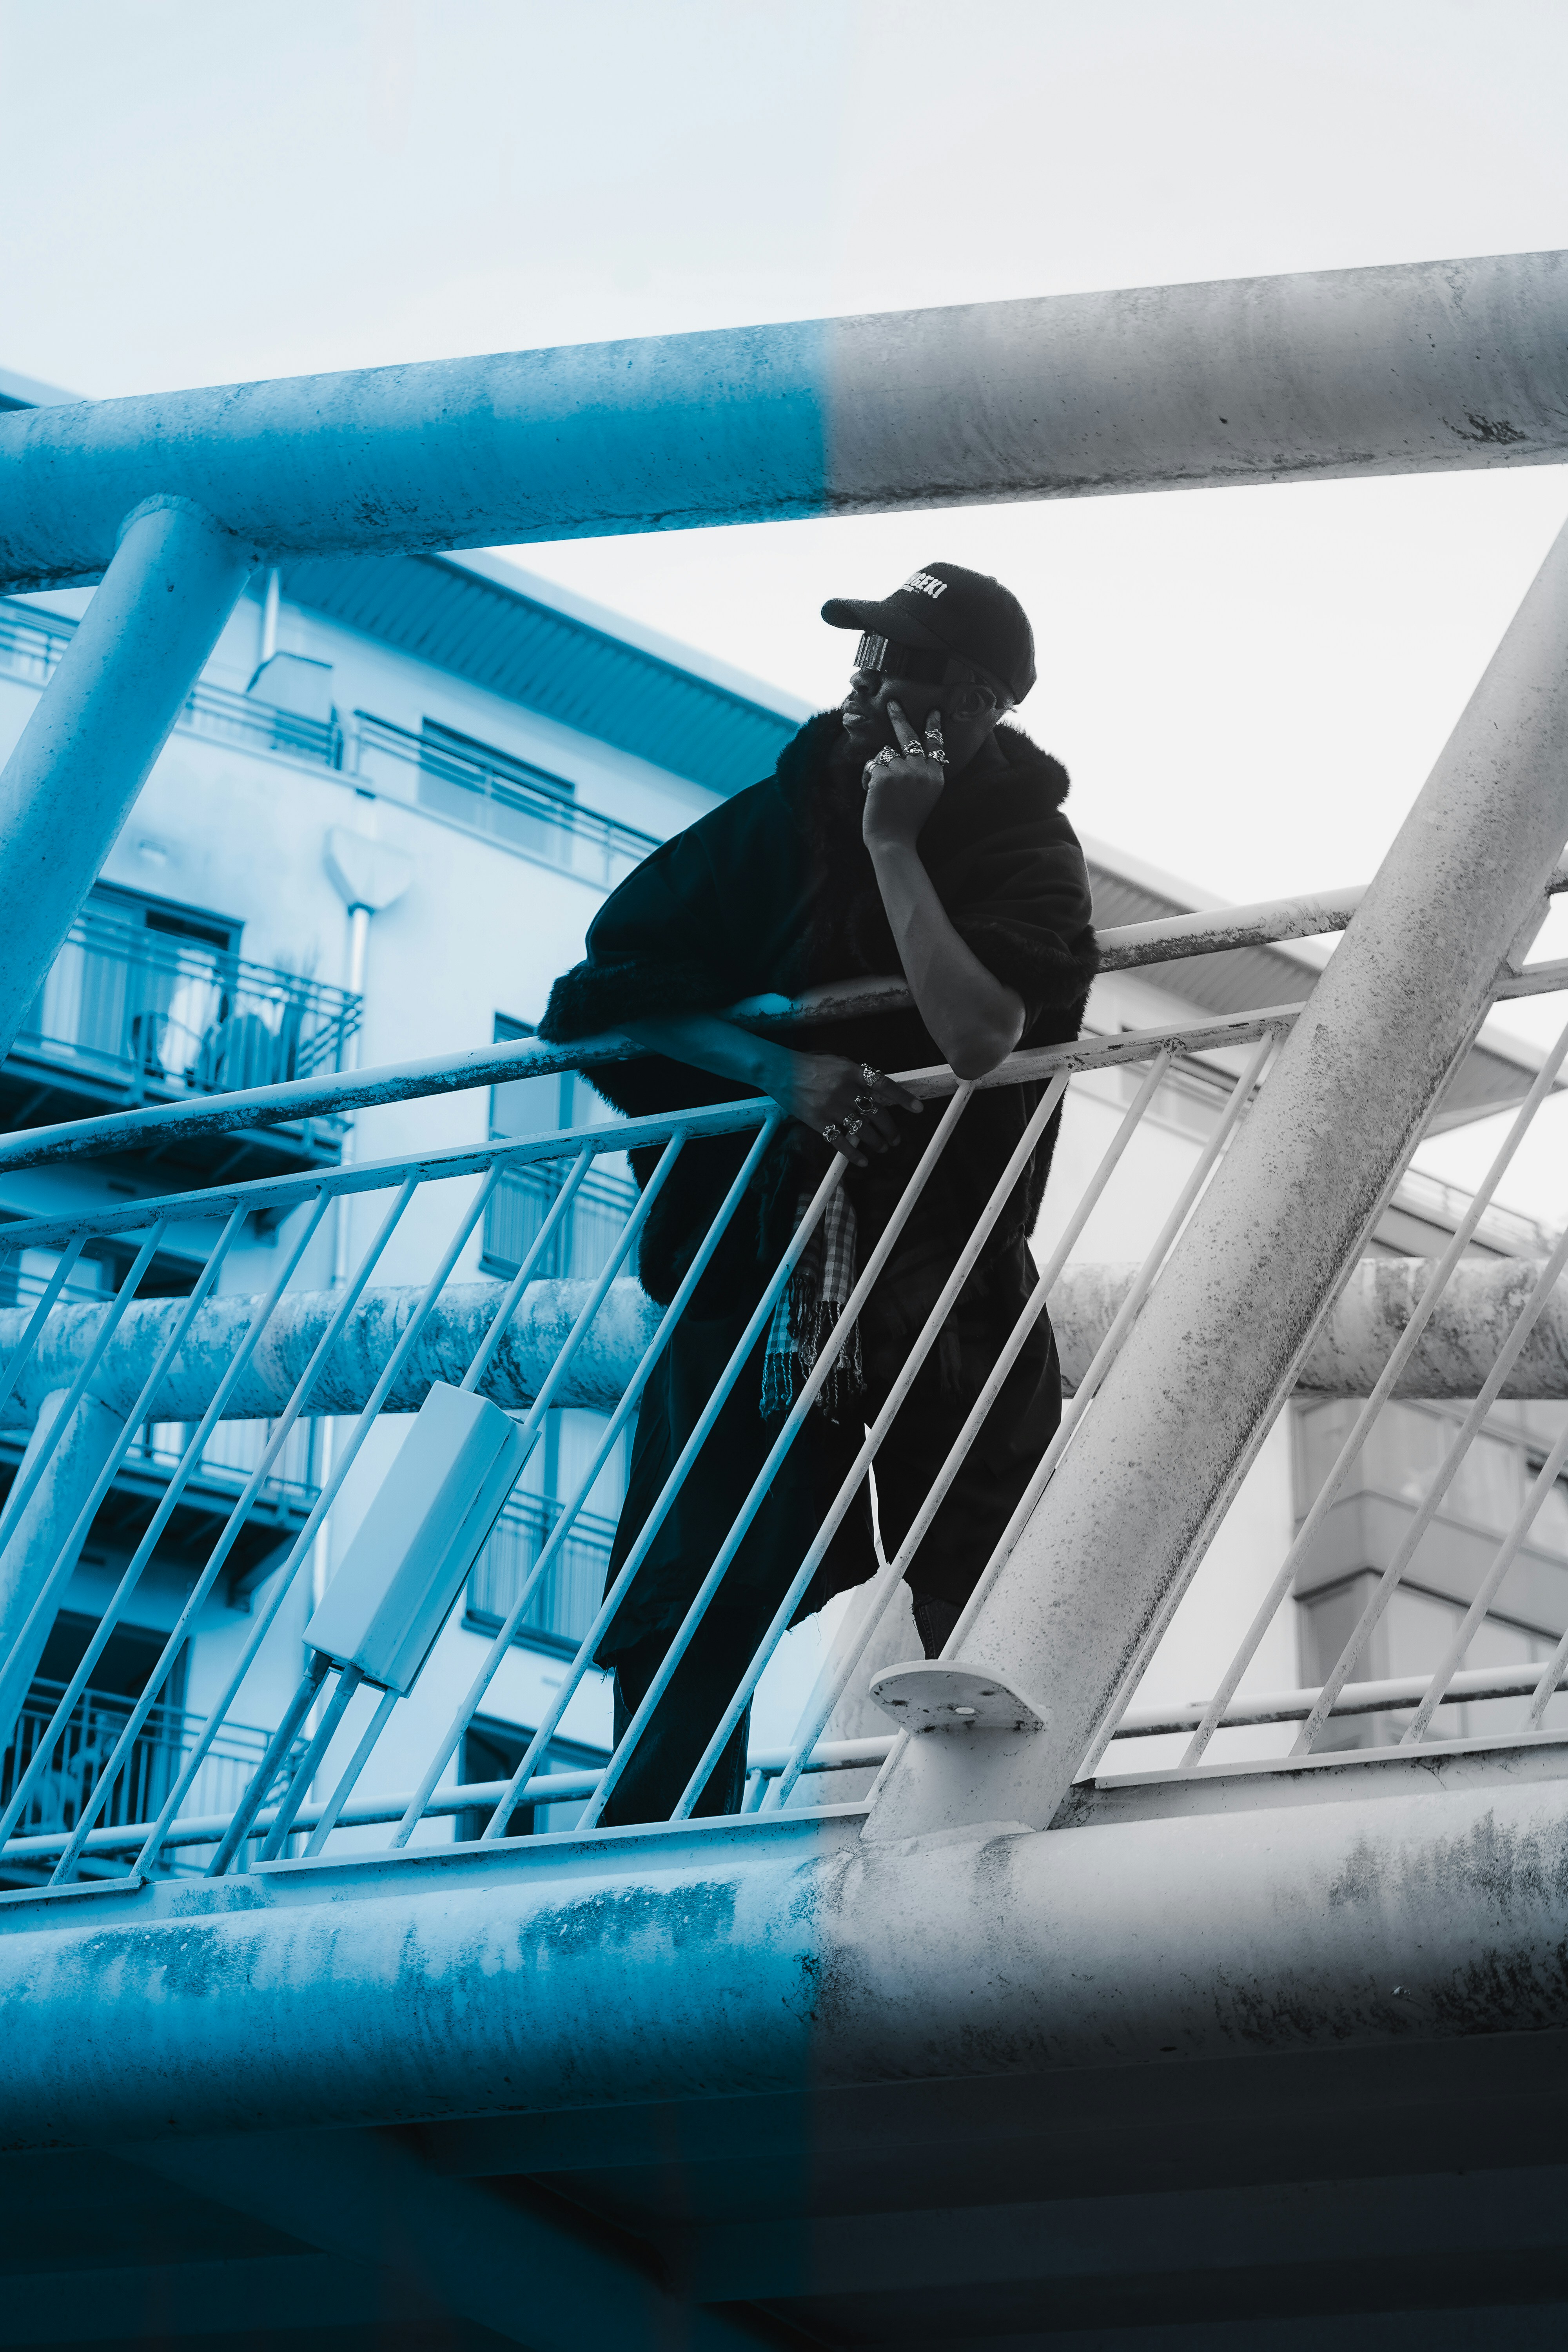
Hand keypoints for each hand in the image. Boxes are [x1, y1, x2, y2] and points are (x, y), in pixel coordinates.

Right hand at [768, 1053, 921, 1167]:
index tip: (918, 1108)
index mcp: (852, 1072)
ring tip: (882, 1147)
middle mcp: (845, 1089)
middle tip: (895, 1138)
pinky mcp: (818, 1121)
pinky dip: (853, 1154)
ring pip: (862, 1130)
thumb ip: (858, 1076)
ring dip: (876, 1142)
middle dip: (890, 1129)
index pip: (884, 1085)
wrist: (780, 1070)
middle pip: (877, 1113)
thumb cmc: (810, 1066)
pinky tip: (863, 1160)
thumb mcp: (838, 1063)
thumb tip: (877, 1091)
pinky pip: (840, 1141)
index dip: (903, 1097)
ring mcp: (832, 1106)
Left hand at [861, 700, 947, 850]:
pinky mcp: (885, 774)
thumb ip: (921, 774)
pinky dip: (867, 779)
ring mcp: (904, 771)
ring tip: (880, 793)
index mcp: (935, 776)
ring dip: (878, 769)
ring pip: (885, 754)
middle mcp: (922, 770)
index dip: (933, 726)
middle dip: (899, 717)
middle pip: (909, 736)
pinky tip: (872, 795)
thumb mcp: (924, 796)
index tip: (933, 711)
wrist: (894, 842)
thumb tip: (909, 754)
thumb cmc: (905, 823)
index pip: (935, 745)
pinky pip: (871, 765)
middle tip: (892, 703)